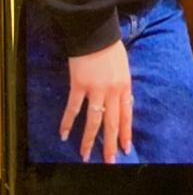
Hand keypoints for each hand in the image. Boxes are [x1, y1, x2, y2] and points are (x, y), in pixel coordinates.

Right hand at [60, 40, 131, 163]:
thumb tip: (121, 104)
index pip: (127, 115)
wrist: (96, 32)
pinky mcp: (79, 86)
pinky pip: (73, 109)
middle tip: (109, 162)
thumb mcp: (124, 68)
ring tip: (85, 156)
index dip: (126, 133)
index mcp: (125, 86)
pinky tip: (64, 135)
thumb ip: (121, 86)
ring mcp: (95, 90)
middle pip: (112, 123)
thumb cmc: (111, 47)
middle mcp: (112, 91)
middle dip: (111, 145)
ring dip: (89, 140)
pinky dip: (67, 122)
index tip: (126, 148)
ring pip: (93, 121)